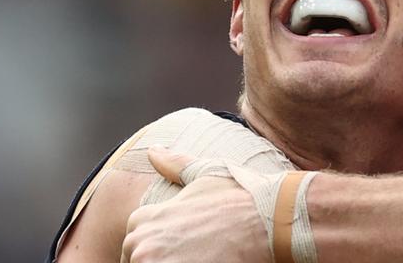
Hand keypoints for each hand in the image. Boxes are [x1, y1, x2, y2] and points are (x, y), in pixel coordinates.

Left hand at [120, 147, 270, 262]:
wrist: (271, 218)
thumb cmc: (241, 196)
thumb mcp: (206, 173)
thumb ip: (175, 165)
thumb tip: (154, 151)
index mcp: (143, 219)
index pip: (131, 249)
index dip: (157, 251)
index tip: (182, 250)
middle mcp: (143, 245)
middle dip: (163, 261)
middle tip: (196, 255)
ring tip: (204, 258)